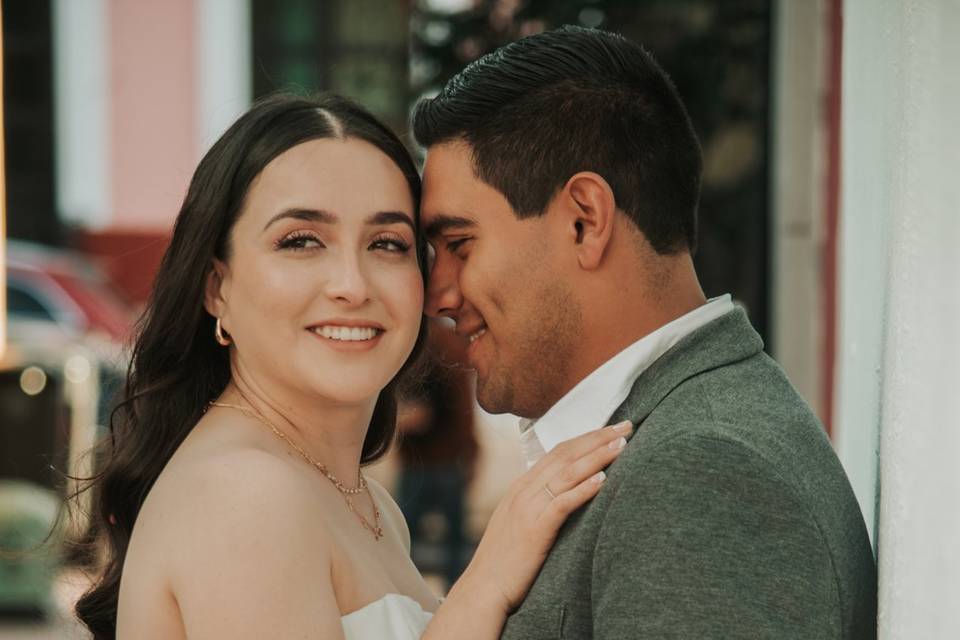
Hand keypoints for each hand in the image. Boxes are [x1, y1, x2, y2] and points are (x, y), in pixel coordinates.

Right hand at [452, 421, 633, 615]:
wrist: (483, 589)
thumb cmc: (505, 562)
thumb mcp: (520, 524)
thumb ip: (538, 505)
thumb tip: (563, 496)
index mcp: (521, 487)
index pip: (558, 451)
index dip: (586, 438)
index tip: (611, 430)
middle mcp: (524, 490)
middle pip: (566, 454)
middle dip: (597, 438)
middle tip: (625, 426)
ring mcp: (527, 507)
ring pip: (567, 472)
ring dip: (597, 456)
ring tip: (622, 445)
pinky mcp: (535, 528)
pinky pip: (562, 502)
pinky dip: (583, 489)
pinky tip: (603, 480)